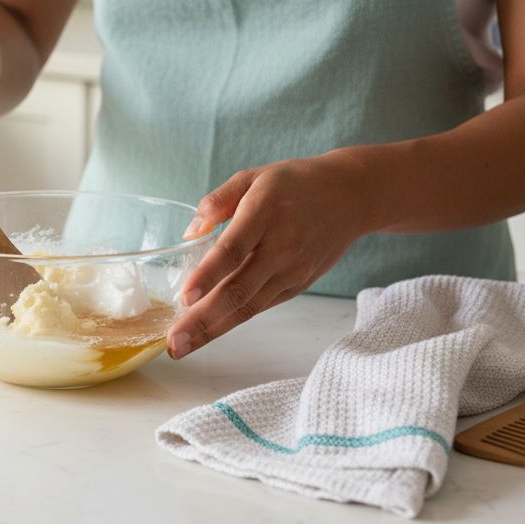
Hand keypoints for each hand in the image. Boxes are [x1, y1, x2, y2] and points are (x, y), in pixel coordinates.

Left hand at [167, 154, 377, 358]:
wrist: (349, 197)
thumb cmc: (294, 183)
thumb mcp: (253, 177)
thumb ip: (217, 201)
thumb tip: (190, 234)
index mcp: (265, 212)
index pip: (233, 249)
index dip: (209, 275)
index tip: (185, 297)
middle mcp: (282, 246)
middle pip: (239, 289)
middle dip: (203, 319)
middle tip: (175, 342)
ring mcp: (293, 270)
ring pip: (249, 306)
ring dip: (214, 329)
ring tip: (183, 346)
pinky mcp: (298, 285)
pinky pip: (261, 306)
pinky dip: (233, 321)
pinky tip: (208, 331)